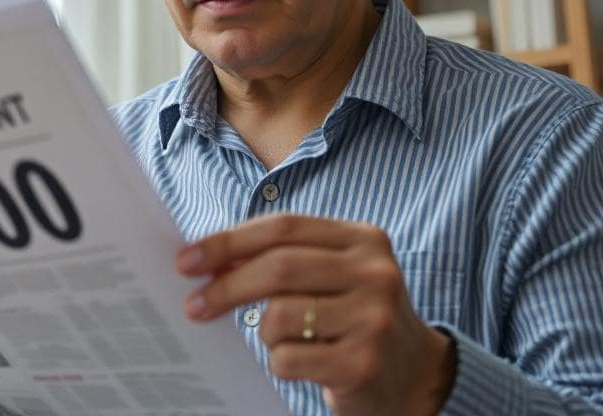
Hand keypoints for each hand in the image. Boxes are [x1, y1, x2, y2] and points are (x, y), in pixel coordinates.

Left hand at [176, 214, 455, 415]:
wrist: (415, 376)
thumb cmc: (353, 317)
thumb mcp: (329, 276)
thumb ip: (280, 258)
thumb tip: (205, 257)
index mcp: (364, 238)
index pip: (282, 227)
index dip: (228, 241)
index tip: (186, 260)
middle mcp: (375, 273)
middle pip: (278, 267)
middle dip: (226, 286)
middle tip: (194, 304)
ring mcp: (374, 319)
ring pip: (279, 316)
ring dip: (264, 333)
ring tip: (281, 341)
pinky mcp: (364, 363)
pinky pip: (289, 359)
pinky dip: (280, 363)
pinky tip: (302, 363)